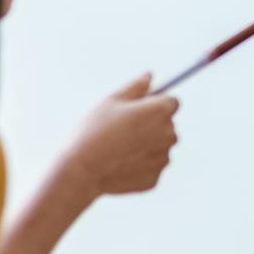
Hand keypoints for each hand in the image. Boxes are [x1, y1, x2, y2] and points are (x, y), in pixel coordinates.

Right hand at [58, 74, 179, 201]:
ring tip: (119, 148)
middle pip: (167, 124)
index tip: (139, 109)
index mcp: (160, 111)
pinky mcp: (155, 178)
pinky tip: (119, 164)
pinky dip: (140, 164)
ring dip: (147, 145)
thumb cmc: (93, 131)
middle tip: (123, 129)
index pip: (172, 102)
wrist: (81, 170)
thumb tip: (150, 76)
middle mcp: (169, 134)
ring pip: (160, 146)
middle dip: (151, 124)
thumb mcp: (112, 101)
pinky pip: (151, 166)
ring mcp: (163, 158)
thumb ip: (136, 87)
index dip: (156, 103)